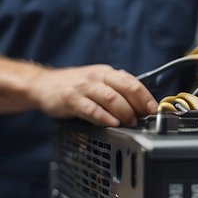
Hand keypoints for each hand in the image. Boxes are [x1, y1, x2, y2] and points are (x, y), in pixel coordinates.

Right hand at [29, 64, 158, 126]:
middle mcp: (97, 77)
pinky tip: (111, 124)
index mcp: (107, 73)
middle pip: (125, 87)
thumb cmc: (74, 86)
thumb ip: (116, 91)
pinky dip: (103, 117)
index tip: (154, 109)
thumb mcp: (97, 83)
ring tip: (130, 123)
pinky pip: (91, 109)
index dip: (145, 96)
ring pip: (110, 98)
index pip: (132, 82)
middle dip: (138, 104)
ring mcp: (84, 87)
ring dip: (124, 112)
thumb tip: (140, 106)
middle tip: (143, 118)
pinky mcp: (71, 99)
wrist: (43, 85)